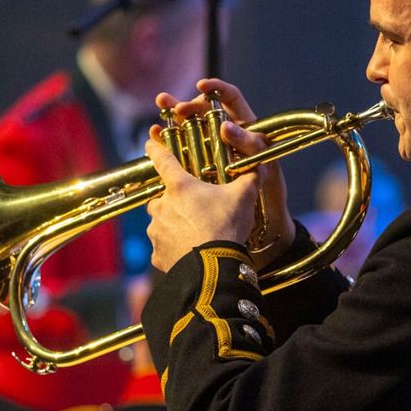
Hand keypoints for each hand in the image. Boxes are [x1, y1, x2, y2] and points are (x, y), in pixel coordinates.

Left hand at [152, 79, 296, 269]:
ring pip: (162, 222)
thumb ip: (249, 177)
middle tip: (195, 208)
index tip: (150, 142)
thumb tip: (260, 165)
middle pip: (163, 196)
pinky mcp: (157, 254)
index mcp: (179, 186)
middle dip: (175, 200)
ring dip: (175, 224)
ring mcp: (156, 231)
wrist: (214, 267)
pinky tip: (190, 250)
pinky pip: (163, 247)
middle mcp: (161, 206)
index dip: (156, 148)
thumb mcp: (243, 197)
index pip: (162, 159)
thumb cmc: (226, 227)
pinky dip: (174, 247)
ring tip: (196, 233)